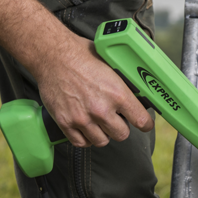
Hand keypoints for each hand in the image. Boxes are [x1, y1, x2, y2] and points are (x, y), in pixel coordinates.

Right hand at [33, 36, 152, 147]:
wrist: (52, 55)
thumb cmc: (81, 55)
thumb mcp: (110, 65)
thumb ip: (123, 84)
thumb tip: (137, 93)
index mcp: (117, 94)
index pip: (141, 121)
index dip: (145, 124)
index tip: (144, 124)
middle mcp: (101, 109)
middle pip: (121, 135)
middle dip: (120, 127)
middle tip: (115, 118)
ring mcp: (82, 118)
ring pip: (101, 141)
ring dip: (102, 134)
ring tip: (98, 123)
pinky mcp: (66, 123)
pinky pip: (81, 142)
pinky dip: (85, 138)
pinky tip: (86, 128)